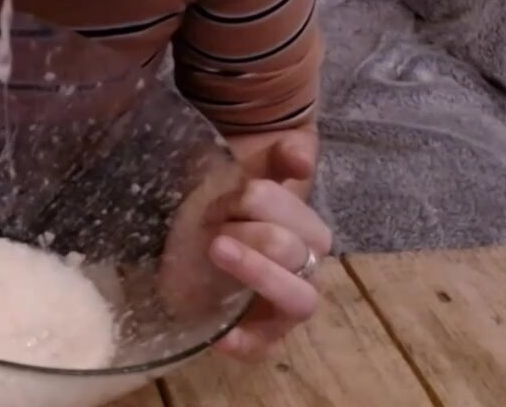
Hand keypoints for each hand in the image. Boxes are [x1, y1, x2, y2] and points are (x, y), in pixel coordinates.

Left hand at [212, 129, 331, 360]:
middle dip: (246, 231)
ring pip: (299, 298)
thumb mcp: (244, 174)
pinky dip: (246, 342)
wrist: (197, 244)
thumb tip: (301, 158)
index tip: (223, 195)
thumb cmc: (226, 209)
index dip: (252, 199)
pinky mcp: (262, 335)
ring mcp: (286, 304)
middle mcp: (306, 268)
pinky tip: (223, 336)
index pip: (290, 209)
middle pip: (288, 248)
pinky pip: (264, 347)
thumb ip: (276, 158)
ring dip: (258, 273)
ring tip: (217, 250)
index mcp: (307, 228)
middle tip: (208, 224)